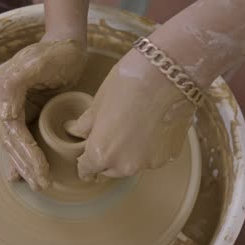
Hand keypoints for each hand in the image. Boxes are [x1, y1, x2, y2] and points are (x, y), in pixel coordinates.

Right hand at [0, 38, 86, 189]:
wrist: (67, 44)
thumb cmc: (57, 52)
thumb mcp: (39, 61)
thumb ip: (18, 81)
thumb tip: (4, 111)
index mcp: (5, 91)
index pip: (12, 129)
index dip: (24, 151)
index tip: (40, 168)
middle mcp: (6, 101)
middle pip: (12, 140)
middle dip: (26, 164)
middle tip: (41, 184)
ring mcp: (16, 108)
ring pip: (16, 143)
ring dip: (24, 165)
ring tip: (36, 184)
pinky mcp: (28, 112)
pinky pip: (24, 138)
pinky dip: (23, 156)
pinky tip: (21, 173)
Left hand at [65, 50, 195, 180]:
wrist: (169, 74)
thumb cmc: (128, 84)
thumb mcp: (98, 102)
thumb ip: (85, 124)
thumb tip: (74, 131)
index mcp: (101, 152)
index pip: (87, 170)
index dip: (84, 163)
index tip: (85, 157)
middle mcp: (125, 165)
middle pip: (109, 171)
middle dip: (106, 158)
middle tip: (111, 135)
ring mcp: (149, 163)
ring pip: (132, 165)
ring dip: (128, 154)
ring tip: (134, 126)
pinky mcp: (169, 156)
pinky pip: (152, 157)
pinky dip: (149, 148)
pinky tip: (152, 126)